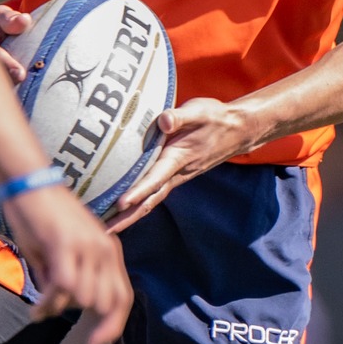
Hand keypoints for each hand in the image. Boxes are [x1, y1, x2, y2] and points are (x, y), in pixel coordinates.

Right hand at [0, 180, 131, 343]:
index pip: (122, 298)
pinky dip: (47, 305)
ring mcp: (87, 246)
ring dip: (57, 309)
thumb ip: (69, 277)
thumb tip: (58, 307)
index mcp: (108, 250)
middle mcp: (104, 249)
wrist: (28, 182)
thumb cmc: (41, 216)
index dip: (112, 326)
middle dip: (79, 319)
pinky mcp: (65, 244)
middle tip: (51, 314)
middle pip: (105, 304)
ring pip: (81, 300)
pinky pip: (62, 289)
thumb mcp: (63, 251)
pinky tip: (34, 310)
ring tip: (39, 307)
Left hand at [103, 98, 258, 231]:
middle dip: (126, 218)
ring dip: (128, 217)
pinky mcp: (174, 176)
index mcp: (179, 158)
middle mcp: (176, 173)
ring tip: (105, 230)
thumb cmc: (215, 118)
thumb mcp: (199, 111)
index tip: (120, 204)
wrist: (238, 131)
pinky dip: (137, 207)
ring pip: (150, 202)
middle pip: (149, 201)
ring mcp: (175, 178)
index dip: (138, 191)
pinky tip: (120, 213)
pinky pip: (153, 195)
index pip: (156, 179)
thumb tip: (164, 120)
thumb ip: (180, 116)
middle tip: (104, 232)